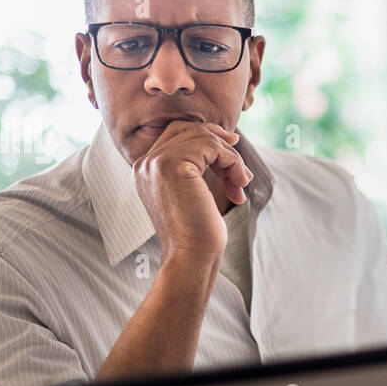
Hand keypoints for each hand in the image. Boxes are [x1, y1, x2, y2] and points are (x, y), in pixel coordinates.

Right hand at [132, 120, 252, 267]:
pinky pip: (212, 147)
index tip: (232, 145)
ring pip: (204, 138)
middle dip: (219, 140)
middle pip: (187, 128)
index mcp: (146, 169)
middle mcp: (145, 162)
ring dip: (230, 158)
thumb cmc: (197, 232)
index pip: (176, 133)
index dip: (206, 134)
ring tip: (240, 183)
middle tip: (239, 159)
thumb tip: (227, 138)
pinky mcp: (173, 165)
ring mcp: (157, 162)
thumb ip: (198, 165)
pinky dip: (232, 162)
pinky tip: (237, 184)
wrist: (191, 257)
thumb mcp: (194, 191)